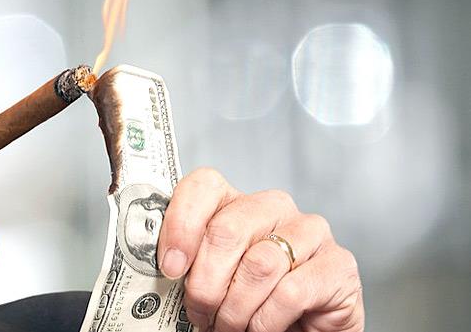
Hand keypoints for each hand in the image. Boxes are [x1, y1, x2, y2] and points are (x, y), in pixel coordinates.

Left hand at [156, 168, 363, 331]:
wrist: (303, 330)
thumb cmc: (251, 303)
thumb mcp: (213, 279)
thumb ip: (190, 265)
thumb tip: (165, 267)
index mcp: (236, 204)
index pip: (204, 186)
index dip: (181, 225)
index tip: (171, 268)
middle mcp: (274, 207)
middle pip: (227, 228)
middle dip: (205, 282)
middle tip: (199, 313)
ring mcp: (310, 232)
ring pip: (259, 264)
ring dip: (235, 308)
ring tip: (229, 327)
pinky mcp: (338, 265)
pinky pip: (291, 291)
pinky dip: (266, 320)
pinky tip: (261, 329)